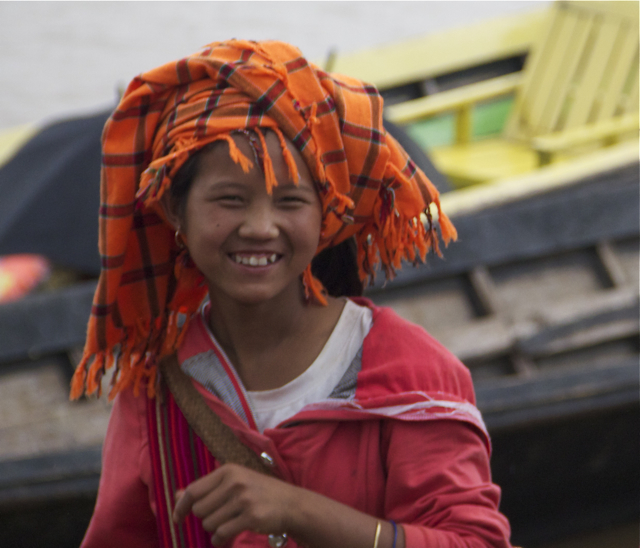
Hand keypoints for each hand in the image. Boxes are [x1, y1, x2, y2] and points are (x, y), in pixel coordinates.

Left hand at [172, 463, 296, 545]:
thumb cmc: (259, 492)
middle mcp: (234, 482)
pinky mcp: (251, 517)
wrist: (291, 504)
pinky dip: (220, 539)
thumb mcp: (233, 483)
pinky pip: (221, 534)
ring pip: (209, 524)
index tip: (177, 518)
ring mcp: (243, 500)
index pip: (193, 490)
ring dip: (215, 529)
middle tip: (220, 516)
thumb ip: (206, 489)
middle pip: (199, 510)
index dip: (181, 506)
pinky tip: (227, 535)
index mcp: (228, 471)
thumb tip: (176, 496)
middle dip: (205, 518)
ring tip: (229, 523)